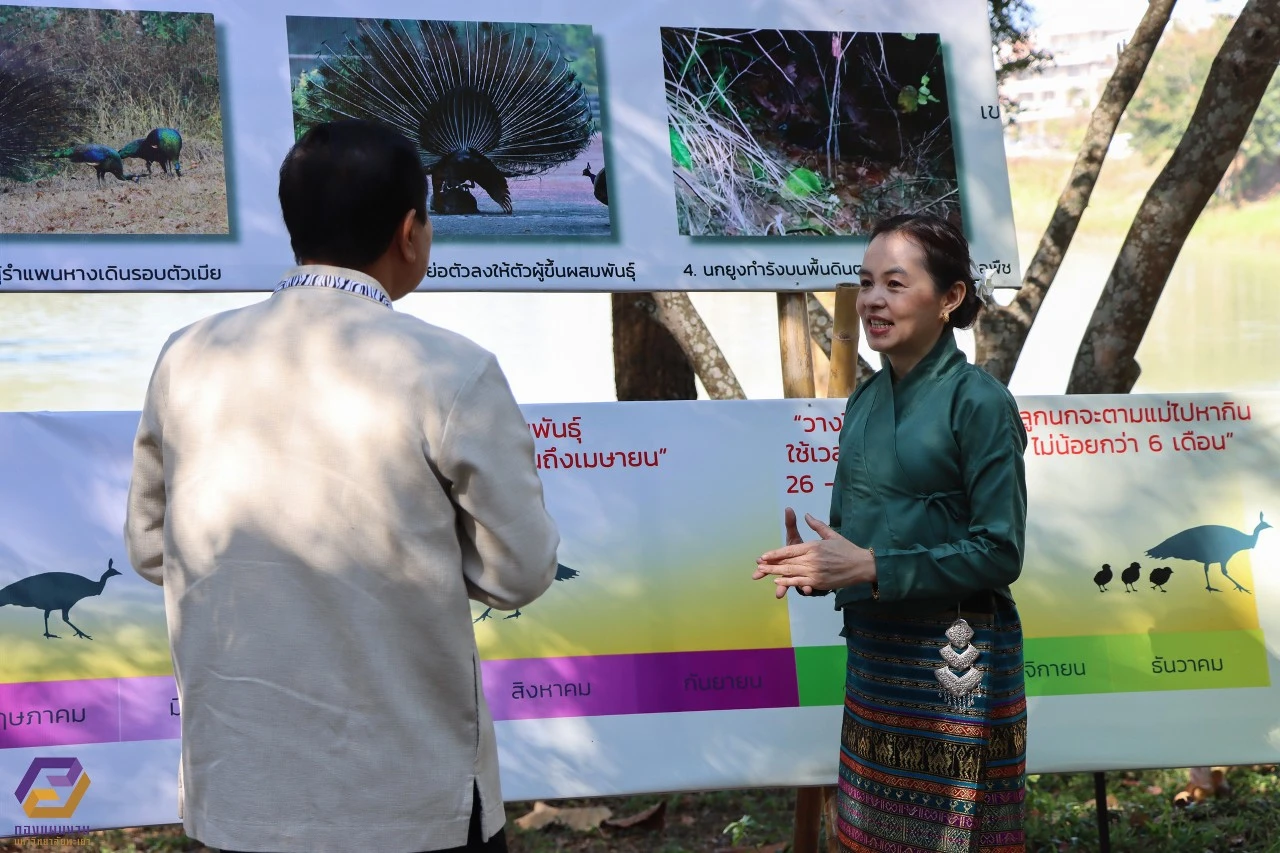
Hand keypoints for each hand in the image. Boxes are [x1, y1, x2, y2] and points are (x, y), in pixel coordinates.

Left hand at [752, 509, 874, 598]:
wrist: (862, 565)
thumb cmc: (847, 549)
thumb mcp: (831, 534)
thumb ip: (817, 525)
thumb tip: (806, 515)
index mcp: (814, 546)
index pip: (790, 550)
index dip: (775, 553)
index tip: (764, 555)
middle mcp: (812, 559)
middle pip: (787, 562)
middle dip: (771, 564)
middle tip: (758, 566)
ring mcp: (815, 572)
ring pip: (791, 572)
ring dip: (775, 573)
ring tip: (763, 573)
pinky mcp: (819, 582)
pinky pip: (800, 583)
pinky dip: (788, 583)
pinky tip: (778, 583)